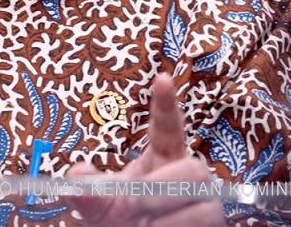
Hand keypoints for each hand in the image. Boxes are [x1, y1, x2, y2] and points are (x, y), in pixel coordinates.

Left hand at [65, 74, 223, 225]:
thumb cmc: (122, 220)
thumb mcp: (98, 203)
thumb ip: (86, 189)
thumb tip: (76, 174)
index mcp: (162, 157)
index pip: (167, 126)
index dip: (166, 103)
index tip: (161, 78)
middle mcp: (189, 175)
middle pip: (194, 168)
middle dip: (163, 187)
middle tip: (134, 202)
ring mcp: (206, 200)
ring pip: (201, 200)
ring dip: (165, 216)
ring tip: (144, 224)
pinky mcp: (215, 223)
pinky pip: (204, 221)